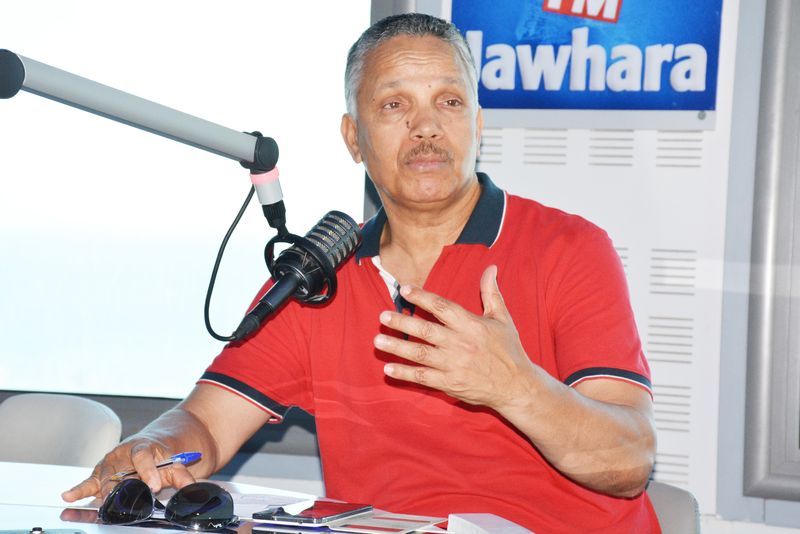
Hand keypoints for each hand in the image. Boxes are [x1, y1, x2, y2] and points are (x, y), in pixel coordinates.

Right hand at [61, 438, 195, 501]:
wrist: (154, 445)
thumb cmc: (162, 456)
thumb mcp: (176, 463)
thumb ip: (184, 477)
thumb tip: (191, 489)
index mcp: (143, 447)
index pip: (144, 456)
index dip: (148, 471)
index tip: (154, 485)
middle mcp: (123, 454)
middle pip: (119, 471)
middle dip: (121, 487)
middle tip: (121, 501)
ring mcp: (111, 463)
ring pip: (103, 478)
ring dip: (98, 491)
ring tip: (90, 500)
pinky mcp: (102, 473)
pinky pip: (89, 482)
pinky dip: (79, 490)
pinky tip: (69, 496)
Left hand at [374, 265, 536, 411]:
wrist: (517, 386)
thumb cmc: (509, 350)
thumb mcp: (503, 319)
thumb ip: (492, 293)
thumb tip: (491, 268)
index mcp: (471, 325)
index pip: (442, 307)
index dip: (423, 297)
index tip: (404, 289)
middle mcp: (460, 344)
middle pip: (426, 331)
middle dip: (402, 323)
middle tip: (382, 317)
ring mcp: (453, 365)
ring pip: (420, 354)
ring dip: (397, 347)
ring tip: (378, 341)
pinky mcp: (450, 384)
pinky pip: (423, 378)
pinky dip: (405, 374)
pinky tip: (388, 369)